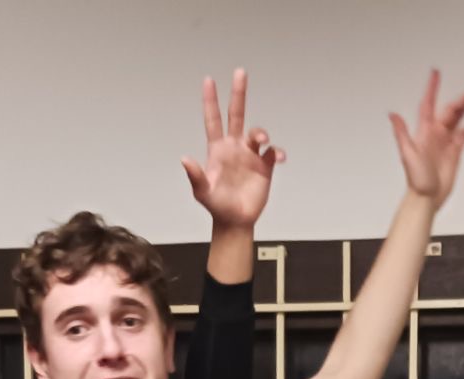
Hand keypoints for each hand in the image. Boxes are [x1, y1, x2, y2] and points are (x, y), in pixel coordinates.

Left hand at [182, 69, 284, 230]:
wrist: (235, 221)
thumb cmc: (216, 206)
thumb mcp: (202, 192)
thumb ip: (195, 175)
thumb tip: (185, 159)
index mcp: (218, 149)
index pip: (213, 119)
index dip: (211, 100)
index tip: (209, 80)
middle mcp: (235, 147)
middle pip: (237, 114)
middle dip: (238, 93)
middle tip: (240, 73)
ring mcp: (251, 156)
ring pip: (257, 133)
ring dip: (260, 133)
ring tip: (262, 141)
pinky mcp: (265, 167)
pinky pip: (273, 153)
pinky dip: (277, 152)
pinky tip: (279, 157)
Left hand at [390, 71, 463, 207]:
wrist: (426, 197)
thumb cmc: (416, 179)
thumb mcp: (407, 154)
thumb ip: (401, 133)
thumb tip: (392, 115)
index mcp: (424, 131)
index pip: (429, 104)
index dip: (432, 88)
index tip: (436, 73)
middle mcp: (436, 134)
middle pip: (451, 110)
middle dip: (462, 98)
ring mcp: (446, 141)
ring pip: (459, 118)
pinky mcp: (455, 151)